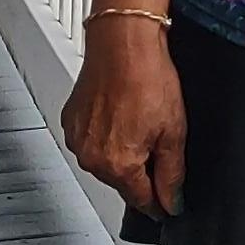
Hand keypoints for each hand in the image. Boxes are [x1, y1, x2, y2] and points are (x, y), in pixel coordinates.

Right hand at [62, 17, 186, 218]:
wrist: (123, 40)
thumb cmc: (147, 77)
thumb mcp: (173, 132)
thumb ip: (172, 174)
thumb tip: (171, 202)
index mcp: (118, 166)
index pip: (142, 201)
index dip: (160, 202)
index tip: (168, 203)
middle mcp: (92, 159)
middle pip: (123, 182)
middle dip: (142, 171)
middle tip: (158, 143)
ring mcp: (78, 140)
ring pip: (106, 163)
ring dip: (122, 154)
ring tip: (139, 121)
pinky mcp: (70, 122)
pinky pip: (92, 142)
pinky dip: (106, 135)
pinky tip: (122, 114)